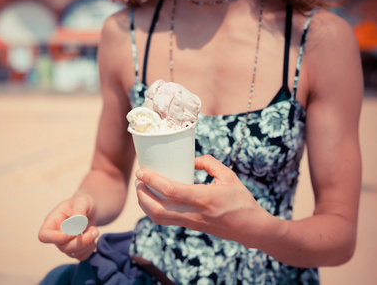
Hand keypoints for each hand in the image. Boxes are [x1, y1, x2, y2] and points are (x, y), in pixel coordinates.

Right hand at [38, 194, 99, 260]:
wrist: (90, 209)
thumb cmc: (82, 203)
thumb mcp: (82, 201)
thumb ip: (79, 210)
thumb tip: (77, 222)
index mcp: (52, 222)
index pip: (44, 236)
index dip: (57, 238)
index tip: (73, 232)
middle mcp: (56, 235)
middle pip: (62, 248)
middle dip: (81, 242)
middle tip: (94, 230)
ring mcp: (65, 244)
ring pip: (73, 253)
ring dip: (88, 244)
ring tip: (95, 230)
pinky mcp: (75, 249)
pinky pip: (81, 256)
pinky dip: (90, 249)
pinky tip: (93, 237)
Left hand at [134, 155, 278, 246]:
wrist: (250, 228)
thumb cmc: (240, 200)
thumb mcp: (228, 176)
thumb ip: (209, 163)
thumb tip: (191, 160)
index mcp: (203, 198)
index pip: (169, 190)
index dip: (152, 180)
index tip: (142, 171)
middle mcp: (193, 213)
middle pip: (158, 208)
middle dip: (142, 194)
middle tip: (138, 180)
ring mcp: (190, 222)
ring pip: (158, 218)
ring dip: (145, 204)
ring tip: (141, 190)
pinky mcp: (190, 227)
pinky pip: (166, 222)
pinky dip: (153, 212)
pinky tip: (151, 201)